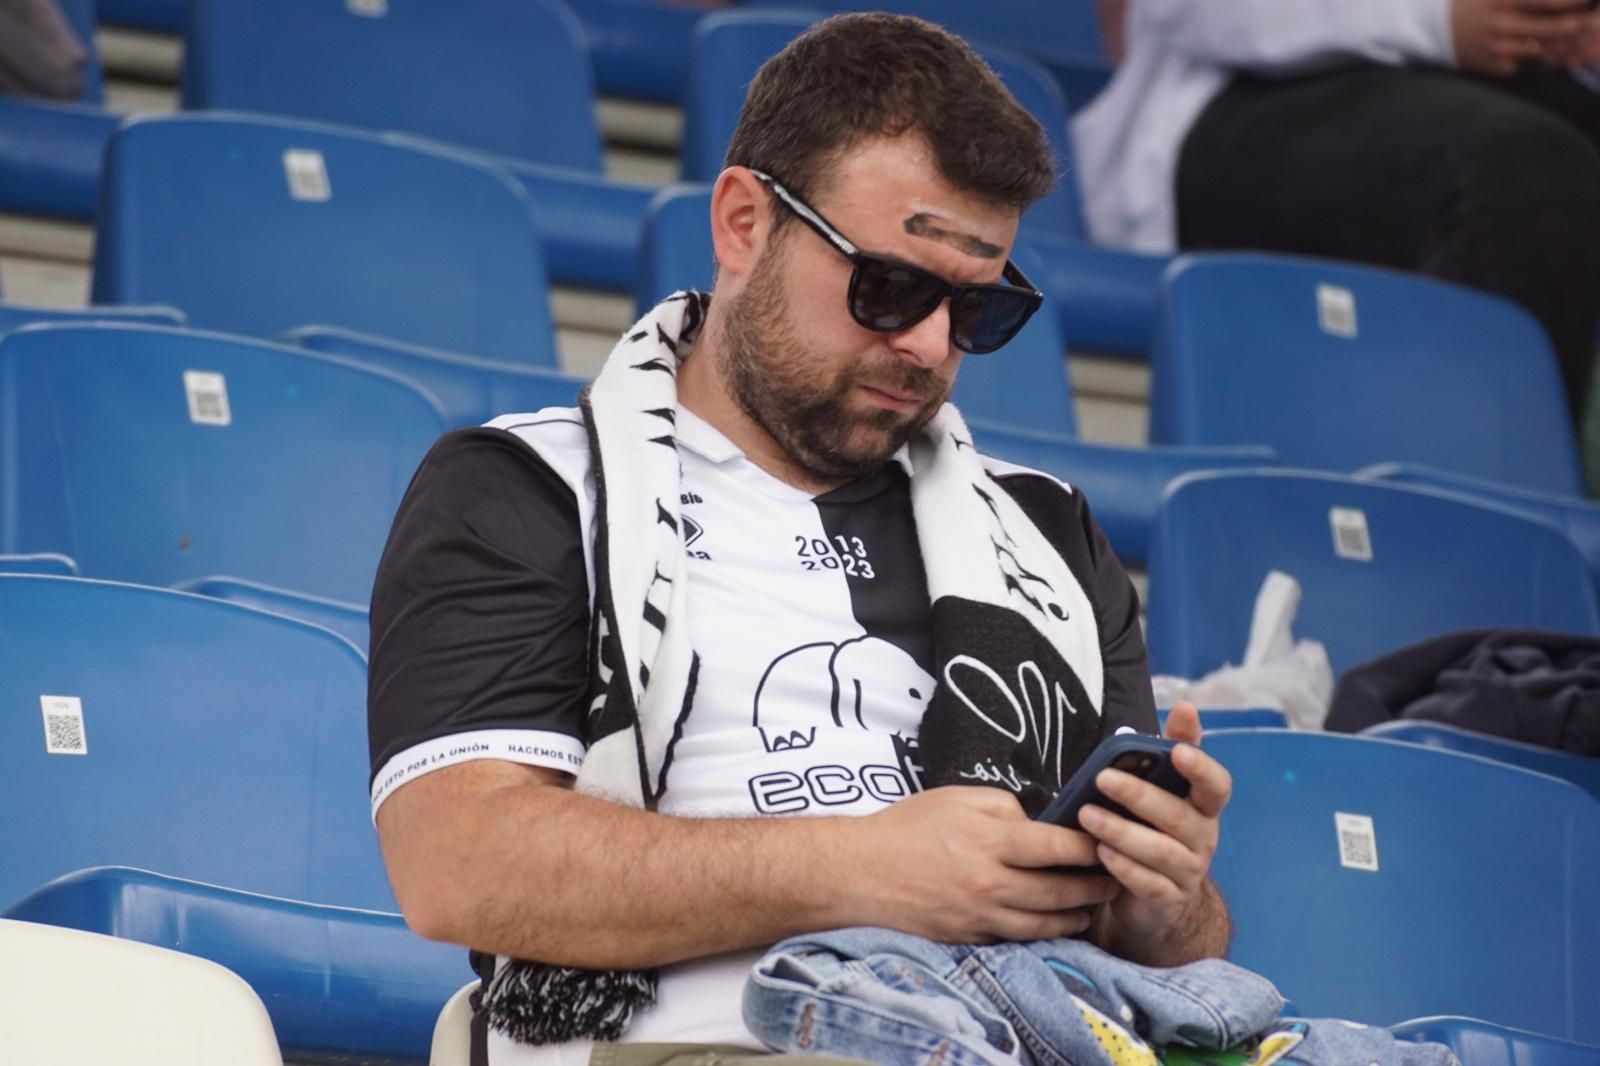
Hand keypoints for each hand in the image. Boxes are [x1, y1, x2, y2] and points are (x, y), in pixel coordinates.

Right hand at [843, 785, 1123, 943]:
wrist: (860, 873)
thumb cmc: (907, 828)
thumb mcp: (957, 798)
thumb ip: (1005, 807)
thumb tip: (1037, 823)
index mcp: (991, 841)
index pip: (1059, 845)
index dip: (1091, 845)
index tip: (1109, 839)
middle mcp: (992, 884)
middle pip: (1061, 891)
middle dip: (1095, 885)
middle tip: (1115, 878)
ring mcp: (981, 916)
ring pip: (1046, 923)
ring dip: (1076, 915)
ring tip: (1092, 906)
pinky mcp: (970, 937)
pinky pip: (1018, 937)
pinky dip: (1043, 931)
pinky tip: (1055, 922)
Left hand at [1078, 702, 1230, 960]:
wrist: (1156, 899)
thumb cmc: (1154, 829)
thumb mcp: (1162, 790)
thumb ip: (1170, 750)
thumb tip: (1185, 706)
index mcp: (1203, 807)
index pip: (1216, 785)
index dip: (1200, 768)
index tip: (1178, 751)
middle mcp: (1203, 838)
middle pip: (1177, 815)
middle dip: (1139, 794)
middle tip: (1102, 778)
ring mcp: (1188, 872)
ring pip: (1159, 850)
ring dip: (1121, 831)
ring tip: (1087, 816)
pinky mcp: (1168, 900)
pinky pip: (1148, 883)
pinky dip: (1123, 867)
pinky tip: (1100, 853)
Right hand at [1453, 0, 1594, 76]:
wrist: (1434, 28)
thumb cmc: (1471, 1)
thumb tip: (1553, 0)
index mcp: (1499, 1)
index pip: (1543, 1)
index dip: (1570, 3)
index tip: (1589, 1)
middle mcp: (1499, 26)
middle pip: (1549, 28)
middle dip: (1578, 25)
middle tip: (1596, 23)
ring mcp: (1497, 49)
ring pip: (1542, 50)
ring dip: (1568, 46)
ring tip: (1587, 39)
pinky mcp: (1496, 67)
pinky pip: (1529, 64)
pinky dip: (1548, 59)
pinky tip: (1563, 54)